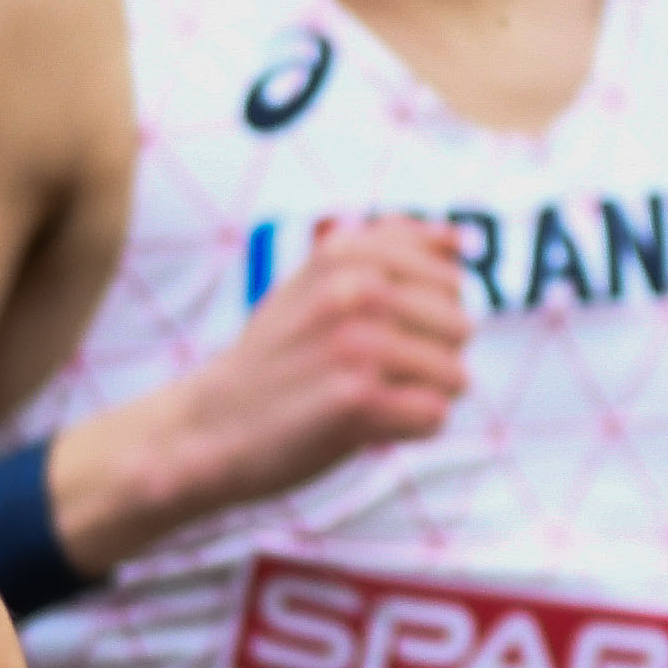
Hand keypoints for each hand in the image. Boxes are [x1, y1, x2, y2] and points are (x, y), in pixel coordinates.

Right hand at [60, 217, 469, 565]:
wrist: (207, 426)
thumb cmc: (277, 355)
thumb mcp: (316, 282)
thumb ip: (384, 252)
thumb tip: (459, 238)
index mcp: (346, 252)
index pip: (449, 277)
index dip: (425, 313)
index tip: (376, 330)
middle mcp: (354, 289)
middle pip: (460, 327)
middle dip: (431, 357)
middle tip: (370, 373)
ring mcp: (355, 344)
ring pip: (454, 375)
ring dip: (420, 397)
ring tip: (368, 400)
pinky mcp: (357, 401)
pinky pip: (434, 415)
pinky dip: (410, 429)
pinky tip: (367, 426)